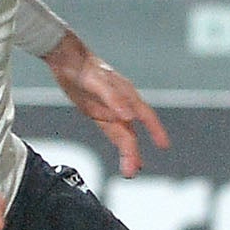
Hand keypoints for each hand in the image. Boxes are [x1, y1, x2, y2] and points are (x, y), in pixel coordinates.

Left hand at [46, 30, 169, 176]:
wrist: (65, 58)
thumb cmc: (83, 67)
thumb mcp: (96, 82)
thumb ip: (113, 99)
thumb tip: (129, 116)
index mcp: (126, 94)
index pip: (145, 116)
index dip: (155, 130)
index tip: (164, 145)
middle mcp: (121, 104)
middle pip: (131, 132)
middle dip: (134, 153)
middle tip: (132, 172)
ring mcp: (110, 109)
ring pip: (124, 135)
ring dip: (128, 153)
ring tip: (131, 171)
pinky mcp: (98, 113)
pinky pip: (113, 132)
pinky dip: (119, 144)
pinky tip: (124, 154)